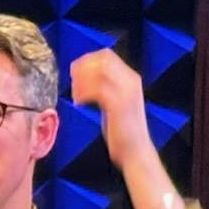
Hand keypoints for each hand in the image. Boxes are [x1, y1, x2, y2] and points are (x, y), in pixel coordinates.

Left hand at [68, 48, 150, 169]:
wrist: (135, 152)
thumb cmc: (122, 131)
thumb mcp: (115, 103)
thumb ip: (105, 88)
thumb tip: (85, 78)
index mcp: (130, 79)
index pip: (107, 56)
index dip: (87, 59)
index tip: (74, 71)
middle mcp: (130, 81)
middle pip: (102, 60)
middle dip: (82, 68)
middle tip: (72, 82)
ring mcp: (126, 92)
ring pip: (99, 72)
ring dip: (82, 81)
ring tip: (76, 96)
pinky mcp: (119, 105)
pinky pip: (96, 90)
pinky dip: (83, 94)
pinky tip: (78, 103)